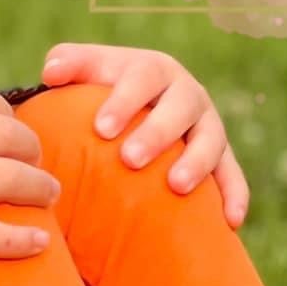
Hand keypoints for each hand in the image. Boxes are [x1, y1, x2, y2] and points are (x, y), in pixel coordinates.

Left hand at [38, 43, 249, 226]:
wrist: (134, 116)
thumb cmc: (100, 95)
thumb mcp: (86, 73)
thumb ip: (67, 64)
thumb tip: (51, 72)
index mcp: (153, 69)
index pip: (142, 76)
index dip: (124, 100)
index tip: (101, 129)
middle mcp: (186, 94)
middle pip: (181, 106)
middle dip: (157, 132)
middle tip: (130, 159)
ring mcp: (207, 126)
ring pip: (211, 139)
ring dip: (198, 162)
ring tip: (176, 186)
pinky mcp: (221, 157)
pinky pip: (233, 174)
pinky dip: (235, 195)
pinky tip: (230, 221)